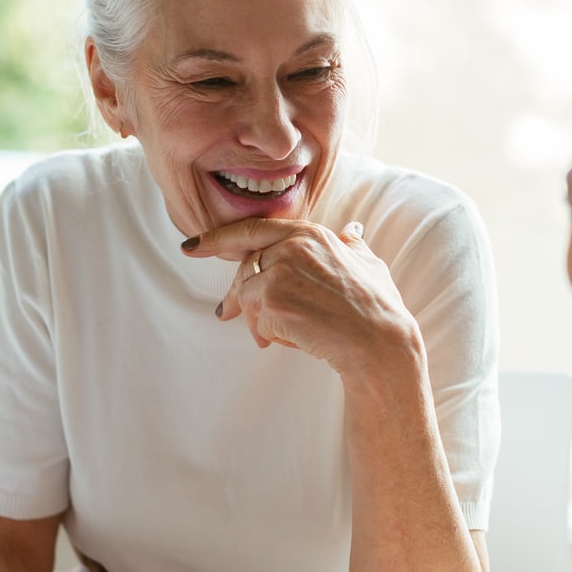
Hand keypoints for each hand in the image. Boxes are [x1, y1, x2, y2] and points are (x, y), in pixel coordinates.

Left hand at [182, 220, 419, 374]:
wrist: (379, 341)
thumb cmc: (378, 307)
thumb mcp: (369, 263)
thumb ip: (353, 244)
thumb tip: (353, 230)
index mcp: (309, 233)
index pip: (252, 230)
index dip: (217, 238)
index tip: (192, 247)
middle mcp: (291, 246)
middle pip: (245, 269)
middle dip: (233, 295)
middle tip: (224, 313)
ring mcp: (280, 273)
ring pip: (246, 297)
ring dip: (256, 320)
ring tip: (272, 336)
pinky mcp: (273, 302)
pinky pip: (254, 320)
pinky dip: (267, 334)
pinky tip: (288, 341)